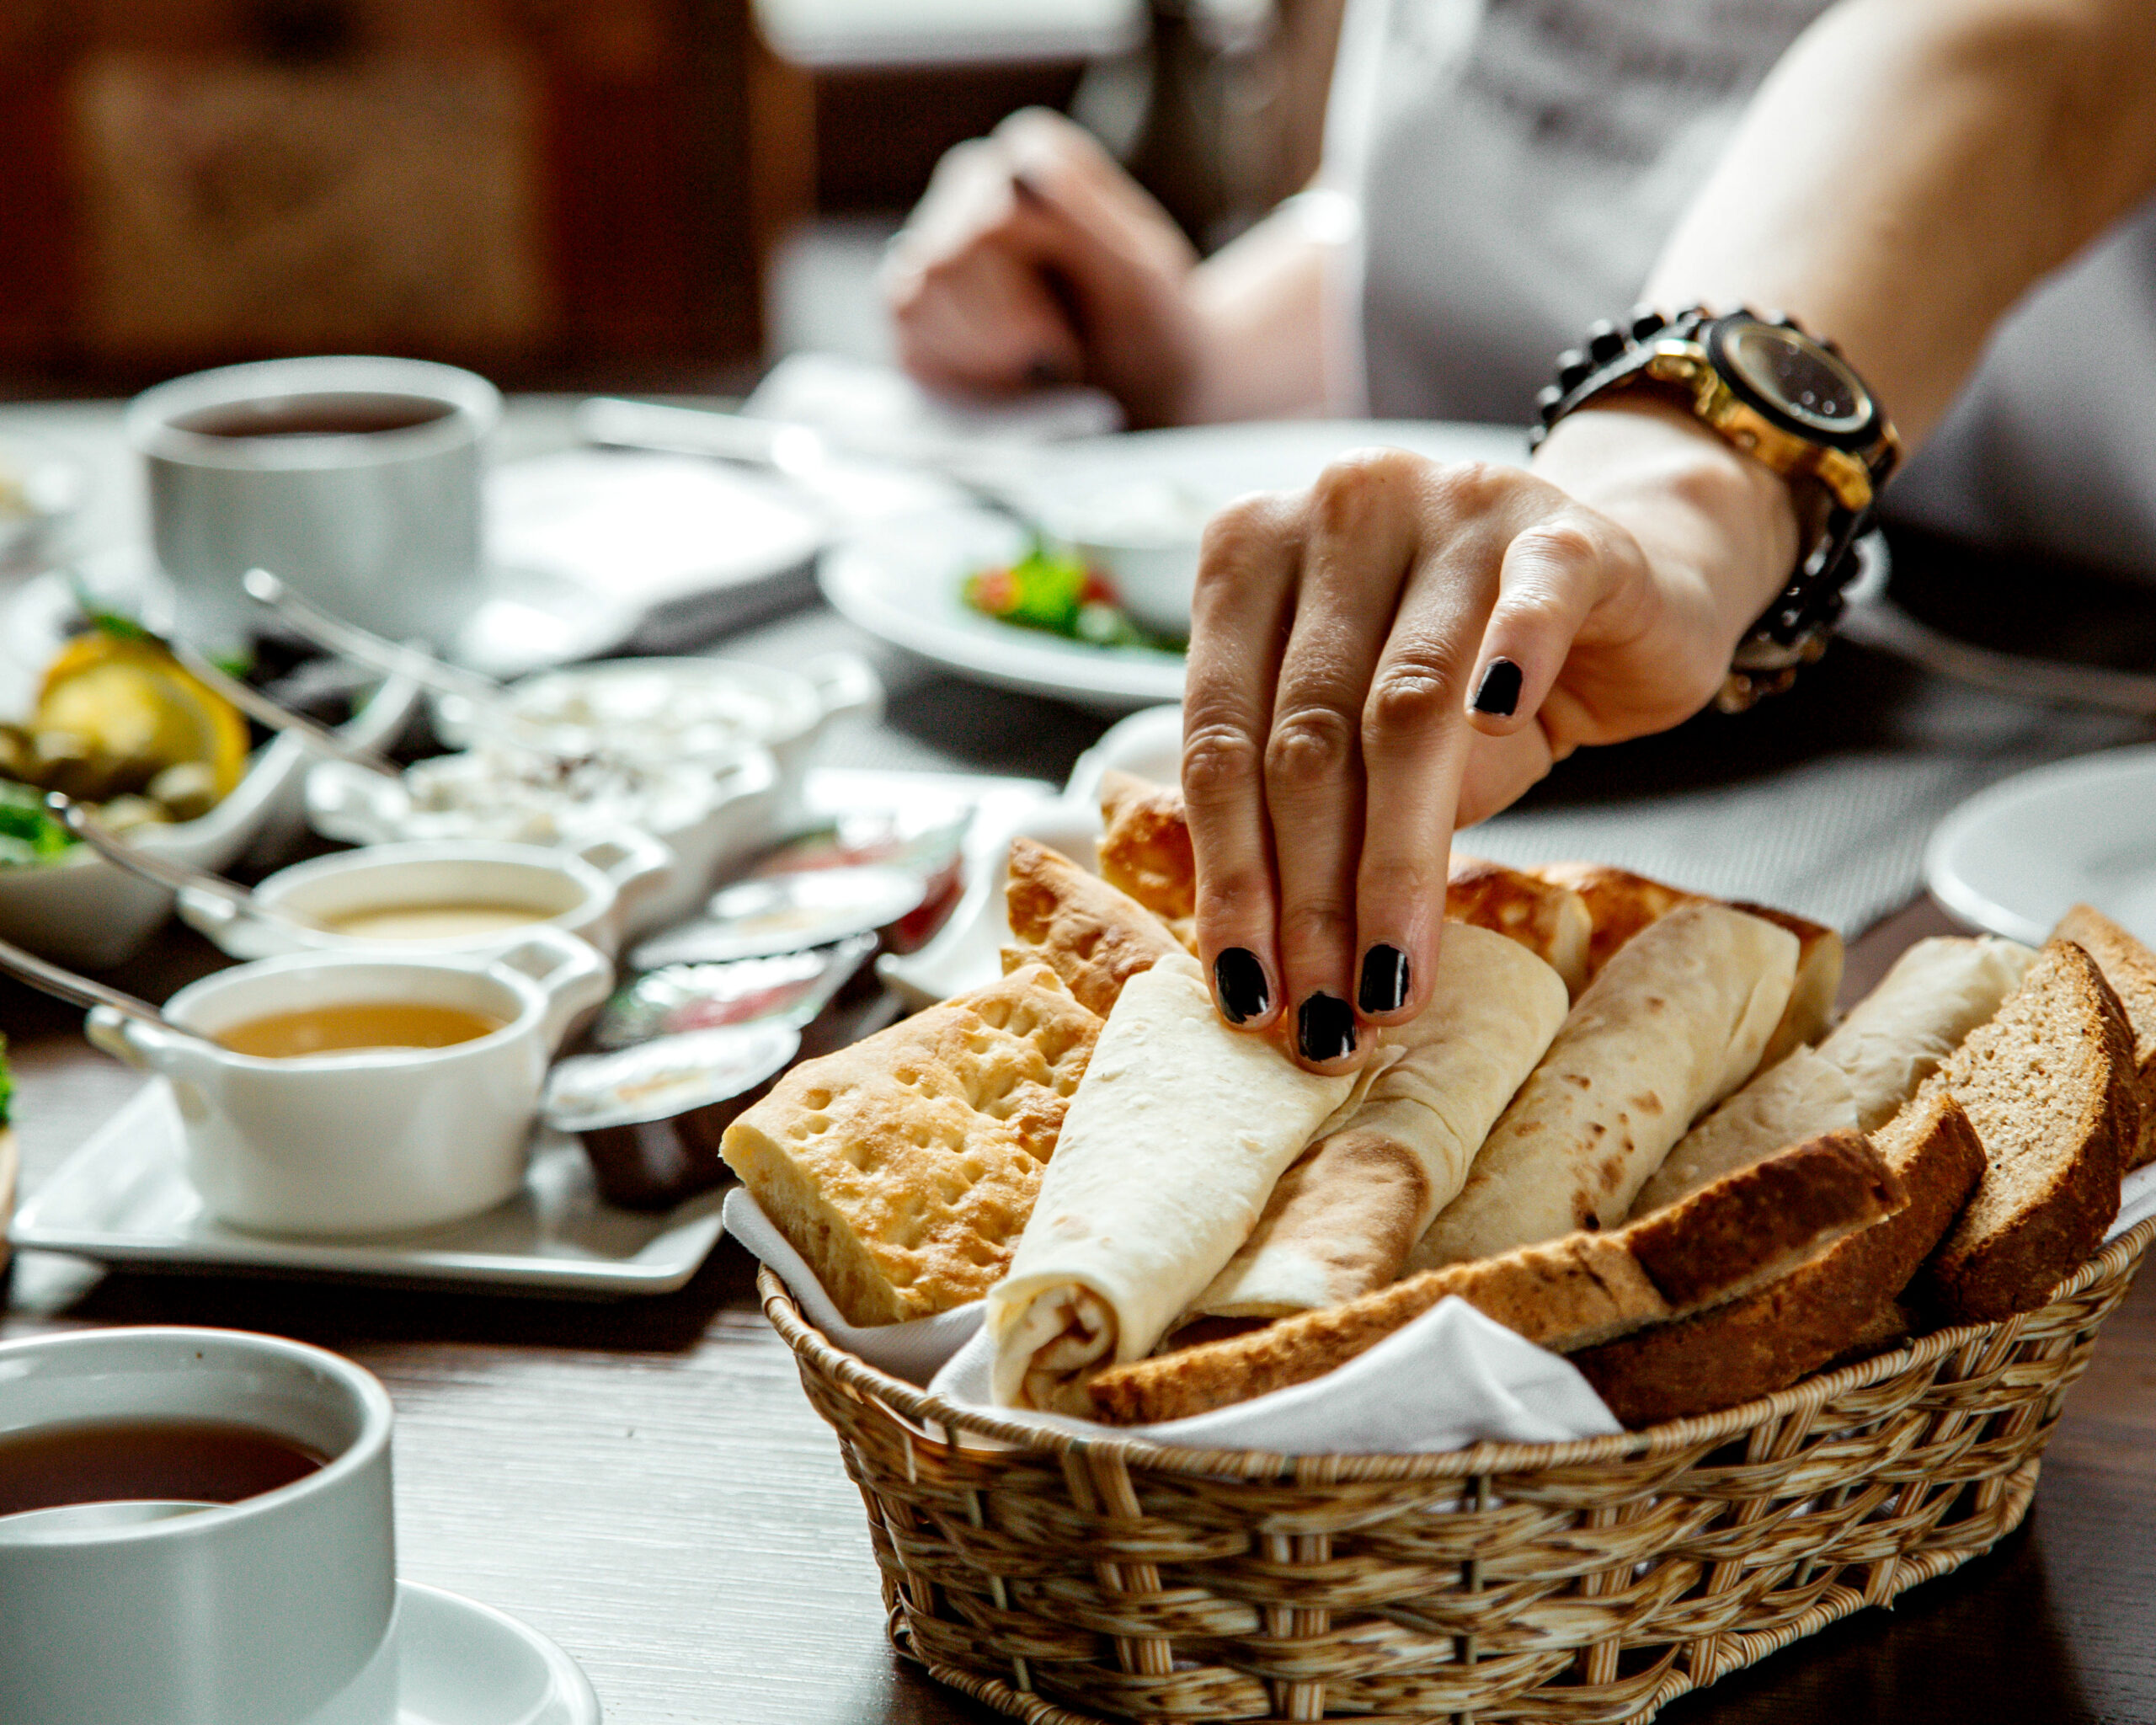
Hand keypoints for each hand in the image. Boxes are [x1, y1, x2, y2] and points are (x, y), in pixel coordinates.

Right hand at [881, 109, 1204, 426]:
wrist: (1148, 381)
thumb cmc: (1155, 324)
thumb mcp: (1143, 280)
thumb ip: (1089, 220)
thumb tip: (1028, 165)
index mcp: (1033, 155)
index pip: (988, 222)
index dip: (1015, 305)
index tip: (1060, 352)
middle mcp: (974, 185)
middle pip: (941, 266)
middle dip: (997, 341)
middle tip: (1052, 371)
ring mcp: (937, 241)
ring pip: (910, 302)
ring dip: (978, 363)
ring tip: (1034, 376)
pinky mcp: (916, 304)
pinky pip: (905, 346)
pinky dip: (957, 383)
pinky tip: (1004, 385)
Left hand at [1181, 402, 1797, 1069]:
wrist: (1625, 598)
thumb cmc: (1470, 686)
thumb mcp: (1372, 747)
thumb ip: (1316, 811)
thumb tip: (1274, 971)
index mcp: (1249, 558)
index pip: (1218, 736)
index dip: (1232, 877)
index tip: (1248, 995)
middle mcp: (1335, 514)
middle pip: (1305, 734)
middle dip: (1312, 897)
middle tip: (1326, 1016)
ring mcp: (1448, 507)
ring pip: (1407, 703)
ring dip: (1396, 860)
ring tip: (1394, 982)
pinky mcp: (1561, 526)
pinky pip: (1532, 599)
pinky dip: (1513, 660)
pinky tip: (1503, 723)